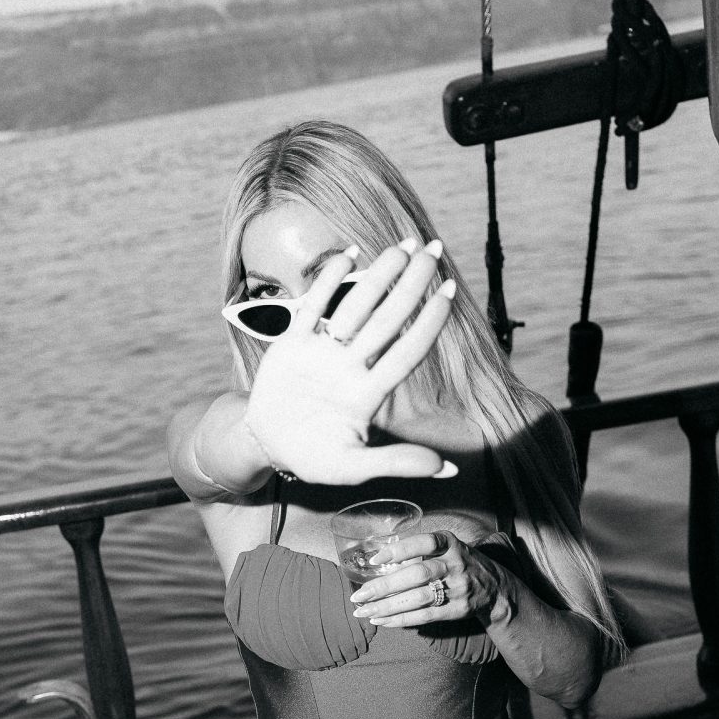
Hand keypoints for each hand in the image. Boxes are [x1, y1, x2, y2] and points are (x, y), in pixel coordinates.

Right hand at [244, 241, 456, 484]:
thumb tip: (449, 471)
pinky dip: (328, 281)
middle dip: (411, 284)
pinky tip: (349, 254)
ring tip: (402, 246)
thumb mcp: (353, 468)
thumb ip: (396, 463)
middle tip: (433, 250)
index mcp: (368, 394)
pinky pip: (313, 307)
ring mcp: (323, 353)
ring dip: (378, 277)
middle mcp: (351, 367)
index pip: (406, 351)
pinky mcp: (293, 344)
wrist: (267, 446)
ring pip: (356, 307)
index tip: (450, 291)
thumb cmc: (315, 459)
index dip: (429, 322)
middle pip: (388, 319)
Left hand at [348, 530, 504, 626]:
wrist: (495, 588)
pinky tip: (382, 620)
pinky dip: (401, 619)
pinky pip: (425, 616)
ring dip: (388, 607)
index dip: (399, 550)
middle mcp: (455, 564)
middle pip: (416, 575)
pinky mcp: (456, 609)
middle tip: (359, 596)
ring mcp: (457, 588)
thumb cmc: (459, 563)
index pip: (424, 543)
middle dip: (384, 586)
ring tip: (364, 612)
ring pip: (417, 598)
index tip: (374, 560)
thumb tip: (380, 563)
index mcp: (449, 544)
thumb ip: (420, 551)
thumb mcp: (447, 548)